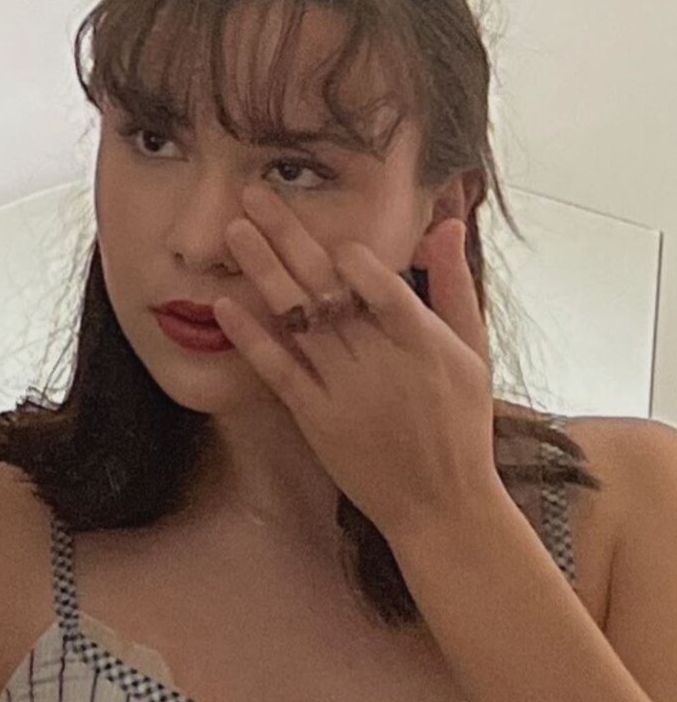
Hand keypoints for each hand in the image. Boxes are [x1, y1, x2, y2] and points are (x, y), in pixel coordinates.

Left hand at [214, 188, 502, 551]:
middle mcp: (380, 361)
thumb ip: (455, 286)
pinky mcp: (317, 419)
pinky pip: (278, 371)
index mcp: (422, 341)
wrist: (441, 505)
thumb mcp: (473, 353)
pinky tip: (227, 305)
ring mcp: (344, 391)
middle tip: (255, 195)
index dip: (353, 258)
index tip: (330, 231)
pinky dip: (252, 337)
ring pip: (298, 320)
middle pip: (327, 289)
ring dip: (263, 271)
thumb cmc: (461, 428)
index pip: (382, 286)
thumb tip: (443, 225)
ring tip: (235, 230)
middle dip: (290, 237)